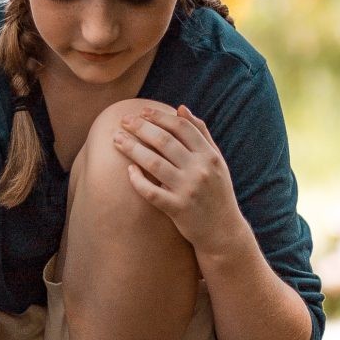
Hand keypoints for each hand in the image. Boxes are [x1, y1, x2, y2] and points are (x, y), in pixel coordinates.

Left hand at [113, 105, 247, 255]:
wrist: (223, 231)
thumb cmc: (217, 192)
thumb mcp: (216, 161)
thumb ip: (201, 134)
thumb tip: (181, 108)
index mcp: (209, 156)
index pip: (182, 127)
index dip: (160, 116)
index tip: (142, 111)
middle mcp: (199, 170)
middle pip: (165, 141)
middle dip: (141, 128)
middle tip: (123, 120)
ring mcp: (188, 190)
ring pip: (154, 163)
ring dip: (132, 148)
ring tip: (116, 139)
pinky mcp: (177, 209)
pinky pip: (151, 192)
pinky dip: (138, 180)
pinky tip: (129, 170)